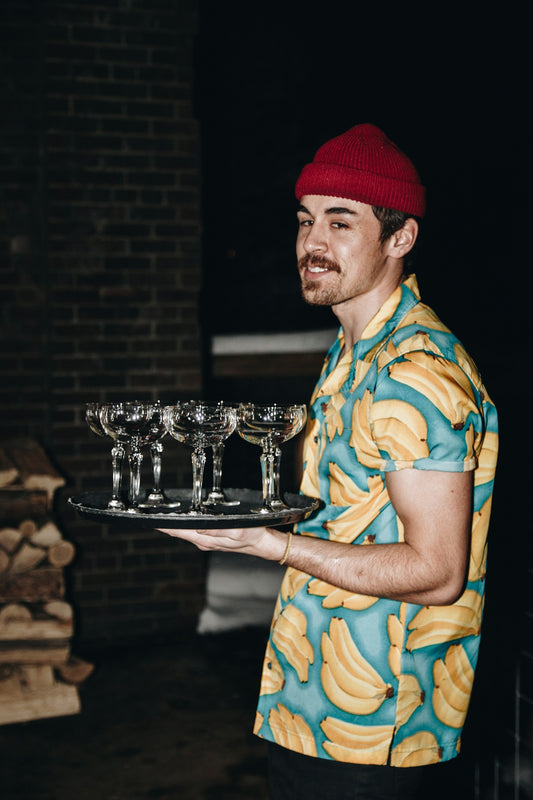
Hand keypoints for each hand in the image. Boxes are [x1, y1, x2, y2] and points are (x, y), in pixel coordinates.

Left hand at [157, 524, 285, 561]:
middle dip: (164, 524)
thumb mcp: (236, 531)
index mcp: (206, 539)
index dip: (163, 526)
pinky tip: (181, 519)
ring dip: (173, 524)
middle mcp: (203, 540)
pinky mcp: (211, 537)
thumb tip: (198, 528)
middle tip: (149, 514)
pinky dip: (184, 525)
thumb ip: (216, 531)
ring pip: (184, 531)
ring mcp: (207, 540)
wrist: (264, 543)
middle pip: (178, 532)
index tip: (150, 520)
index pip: (179, 532)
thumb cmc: (253, 536)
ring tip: (160, 515)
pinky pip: (192, 531)